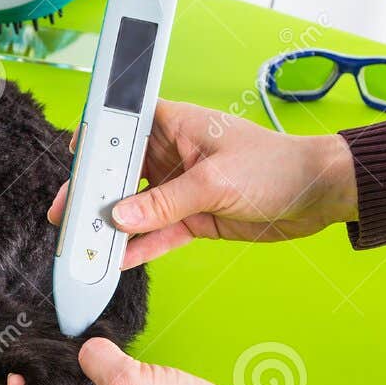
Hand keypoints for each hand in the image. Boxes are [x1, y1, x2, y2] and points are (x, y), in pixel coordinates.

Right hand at [48, 99, 356, 267]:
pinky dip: (138, 248)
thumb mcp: (215, 181)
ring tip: (85, 246)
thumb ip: (164, 202)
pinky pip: (156, 233)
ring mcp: (181, 187)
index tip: (71, 161)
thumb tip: (120, 218)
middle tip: (65, 217)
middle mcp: (171, 153)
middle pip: (119, 172)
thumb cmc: (277, 166)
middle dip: (92, 194)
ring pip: (134, 207)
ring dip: (111, 226)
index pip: (121, 123)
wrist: (319, 195)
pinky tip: (117, 261)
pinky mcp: (193, 217)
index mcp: (174, 124)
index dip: (94, 138)